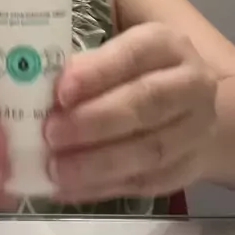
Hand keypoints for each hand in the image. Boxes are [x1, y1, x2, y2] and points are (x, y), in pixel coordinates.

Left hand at [44, 23, 217, 202]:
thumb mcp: (116, 48)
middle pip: (145, 103)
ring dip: (98, 163)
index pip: (134, 55)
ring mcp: (194, 130)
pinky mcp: (186, 169)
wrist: (192, 106)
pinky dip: (104, 188)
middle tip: (50, 134)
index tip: (60, 92)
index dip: (98, 73)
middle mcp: (190, 84)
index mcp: (166, 45)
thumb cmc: (136, 70)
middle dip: (94, 121)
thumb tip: (40, 81)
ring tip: (56, 169)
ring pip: (150, 150)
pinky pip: (146, 183)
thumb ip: (86, 59)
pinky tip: (69, 190)